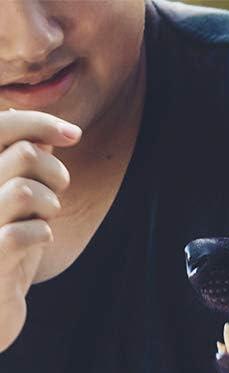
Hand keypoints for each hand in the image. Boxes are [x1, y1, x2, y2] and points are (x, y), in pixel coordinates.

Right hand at [0, 110, 78, 354]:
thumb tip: (45, 134)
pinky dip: (42, 233)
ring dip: (50, 204)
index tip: (75, 133)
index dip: (40, 122)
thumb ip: (23, 167)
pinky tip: (40, 239)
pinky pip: (25, 232)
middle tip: (58, 192)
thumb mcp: (14, 203)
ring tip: (45, 218)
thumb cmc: (5, 248)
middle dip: (55, 173)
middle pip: (25, 154)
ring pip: (26, 190)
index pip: (1, 125)